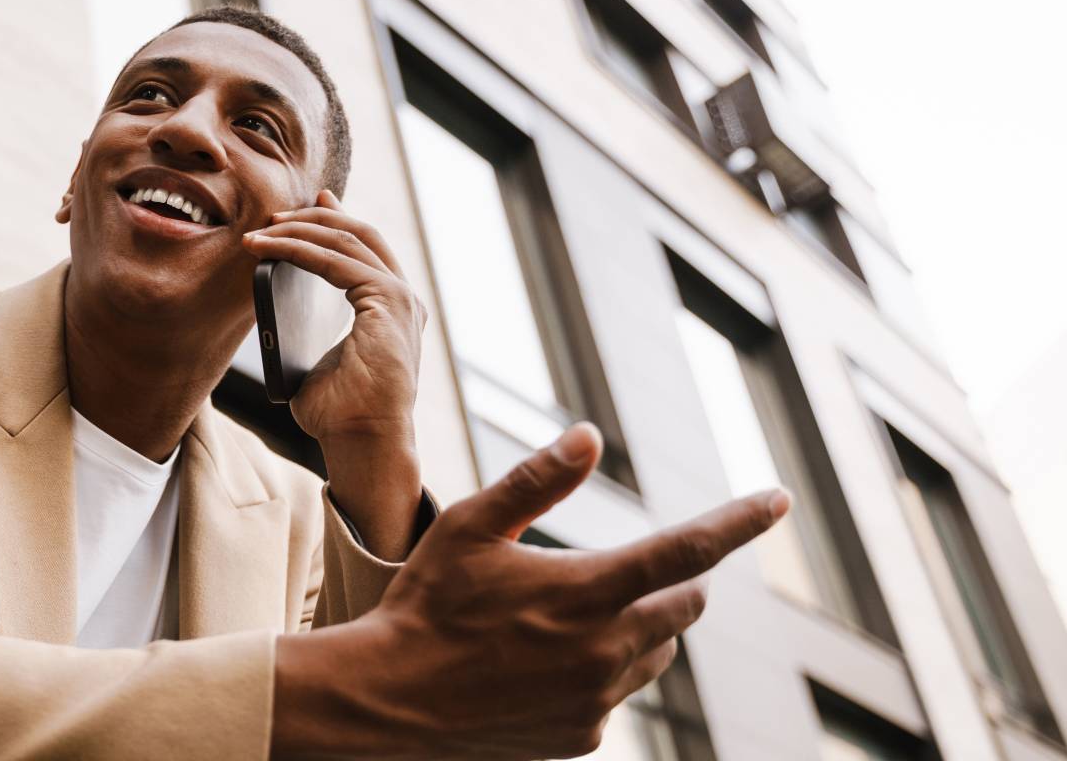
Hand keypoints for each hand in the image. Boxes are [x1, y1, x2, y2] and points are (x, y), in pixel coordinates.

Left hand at [242, 189, 425, 444]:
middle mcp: (401, 298)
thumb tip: (277, 312)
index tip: (305, 206)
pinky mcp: (388, 303)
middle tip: (275, 215)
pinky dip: (300, 250)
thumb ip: (306, 331)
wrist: (363, 444)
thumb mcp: (316, 361)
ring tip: (262, 232)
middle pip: (359, 234)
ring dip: (300, 230)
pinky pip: (338, 261)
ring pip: (348, 240)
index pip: (364, 250)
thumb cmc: (339, 415)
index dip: (333, 222)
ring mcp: (399, 298)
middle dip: (315, 217)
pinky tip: (271, 248)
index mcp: (390, 309)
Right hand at [271, 424, 791, 758]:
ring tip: (570, 616)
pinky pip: (618, 692)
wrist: (391, 702)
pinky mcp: (584, 734)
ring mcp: (598, 699)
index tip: (777, 499)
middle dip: (678, 579)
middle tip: (628, 567)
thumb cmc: (426, 604)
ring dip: (640, 625)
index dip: (739, 521)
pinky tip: (543, 662)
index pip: (689, 551)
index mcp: (585, 591)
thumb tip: (589, 437)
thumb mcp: (469, 528)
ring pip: (657, 651)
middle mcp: (605, 650)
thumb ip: (535, 481)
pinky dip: (603, 669)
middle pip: (686, 605)